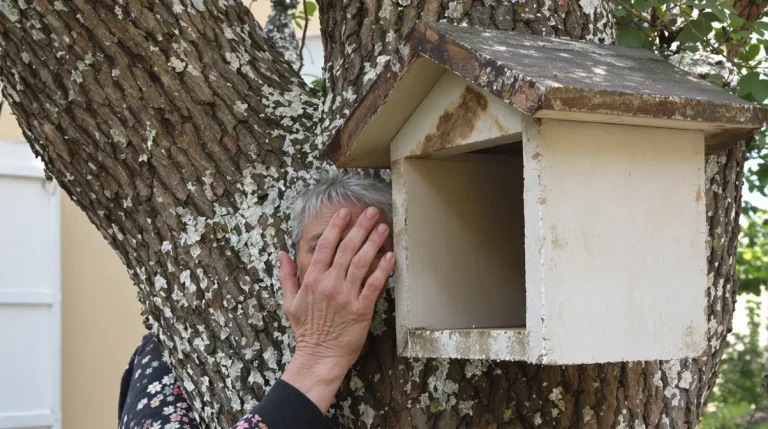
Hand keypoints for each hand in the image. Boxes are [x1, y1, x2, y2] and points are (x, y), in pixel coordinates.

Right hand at [278, 207, 394, 411]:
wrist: (319, 356)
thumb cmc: (306, 330)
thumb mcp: (290, 302)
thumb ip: (287, 276)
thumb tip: (281, 253)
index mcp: (312, 280)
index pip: (325, 247)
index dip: (336, 227)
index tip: (345, 212)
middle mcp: (329, 284)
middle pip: (346, 249)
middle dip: (360, 228)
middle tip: (371, 212)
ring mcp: (346, 296)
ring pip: (361, 263)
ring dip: (373, 243)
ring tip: (383, 228)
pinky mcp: (361, 309)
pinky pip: (374, 285)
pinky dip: (382, 270)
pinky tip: (390, 257)